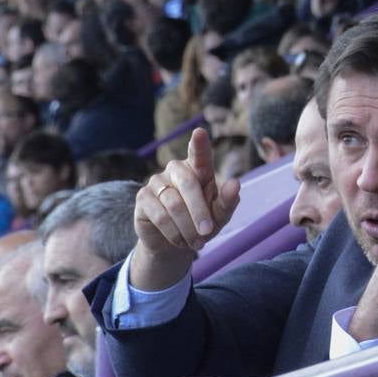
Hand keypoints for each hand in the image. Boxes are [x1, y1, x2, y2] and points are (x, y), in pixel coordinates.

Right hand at [132, 128, 240, 289]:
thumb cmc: (202, 223)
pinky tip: (179, 240)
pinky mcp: (142, 197)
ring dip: (187, 227)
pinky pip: (159, 216)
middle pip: (189, 184)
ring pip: (174, 204)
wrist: (176, 243)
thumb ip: (228, 201)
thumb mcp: (219, 216)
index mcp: (199, 168)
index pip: (199, 153)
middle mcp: (176, 170)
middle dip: (200, 212)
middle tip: (207, 232)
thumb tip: (235, 183)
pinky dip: (173, 232)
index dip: (199, 144)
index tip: (199, 133)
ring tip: (196, 241)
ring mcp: (157, 181)